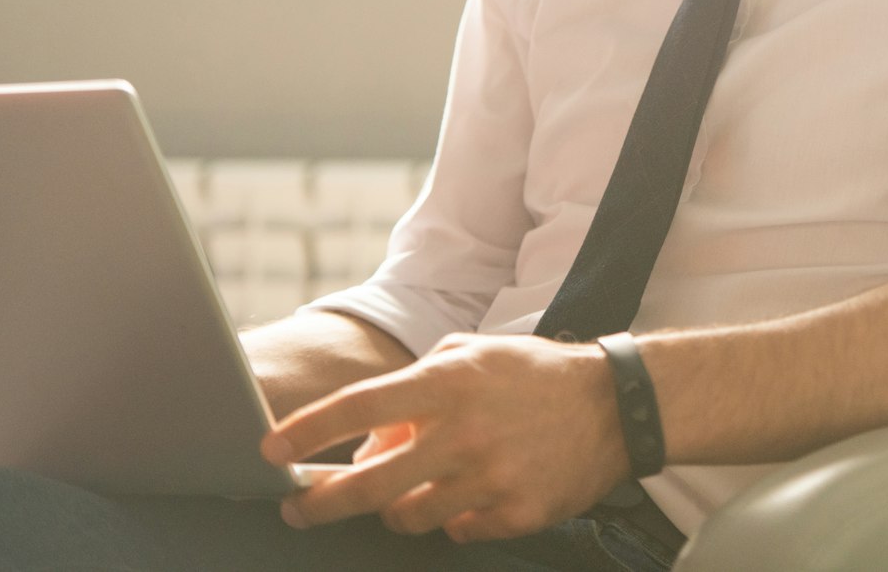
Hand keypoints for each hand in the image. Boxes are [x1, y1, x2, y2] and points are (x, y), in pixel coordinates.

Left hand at [262, 332, 631, 542]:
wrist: (617, 406)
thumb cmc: (534, 376)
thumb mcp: (473, 356)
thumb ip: (415, 390)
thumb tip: (367, 443)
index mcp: (450, 382)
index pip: (360, 407)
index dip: (308, 430)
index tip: (270, 449)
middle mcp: (465, 432)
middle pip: (367, 484)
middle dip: (319, 502)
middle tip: (297, 507)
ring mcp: (490, 479)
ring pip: (407, 516)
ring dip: (397, 506)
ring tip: (411, 488)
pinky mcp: (514, 514)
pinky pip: (456, 531)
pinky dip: (453, 516)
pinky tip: (471, 493)